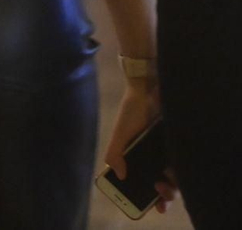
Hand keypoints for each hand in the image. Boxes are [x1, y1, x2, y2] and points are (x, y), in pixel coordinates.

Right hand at [102, 82, 176, 212]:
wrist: (146, 91)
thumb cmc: (131, 112)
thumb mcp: (119, 135)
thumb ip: (114, 154)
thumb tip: (120, 175)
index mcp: (141, 158)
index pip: (149, 183)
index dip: (152, 198)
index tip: (154, 207)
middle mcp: (158, 157)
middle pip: (166, 183)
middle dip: (164, 194)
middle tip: (158, 192)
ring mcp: (171, 151)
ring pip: (177, 176)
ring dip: (173, 184)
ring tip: (164, 181)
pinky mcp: (180, 143)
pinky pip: (183, 160)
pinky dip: (179, 169)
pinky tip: (171, 168)